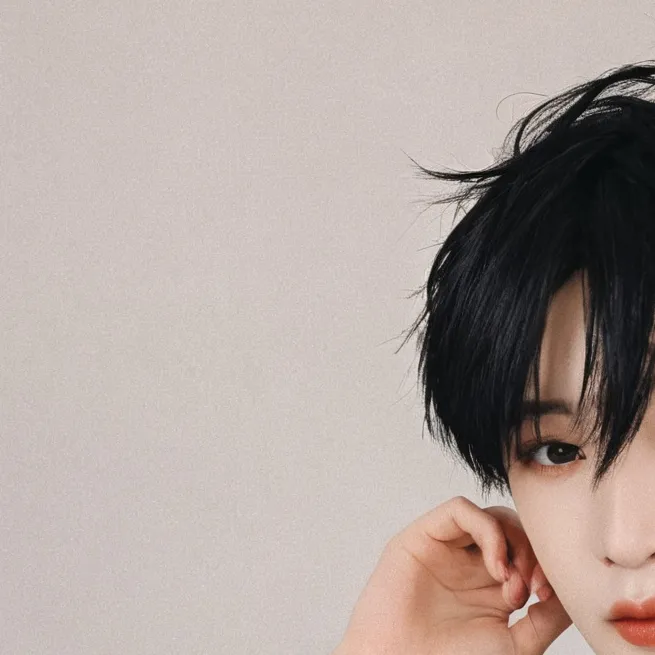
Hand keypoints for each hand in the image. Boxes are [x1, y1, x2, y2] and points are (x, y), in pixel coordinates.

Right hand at [332, 496, 571, 654]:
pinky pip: (459, 510)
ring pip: (489, 515)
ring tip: (510, 580)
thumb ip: (546, 619)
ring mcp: (445, 547)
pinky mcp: (423, 536)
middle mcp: (468, 562)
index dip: (544, 565)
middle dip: (530, 553)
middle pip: (512, 530)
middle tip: (530, 589)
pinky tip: (495, 564)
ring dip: (511, 541)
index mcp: (488, 586)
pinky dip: (486, 529)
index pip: (526, 553)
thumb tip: (572, 592)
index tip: (546, 597)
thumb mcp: (514, 645)